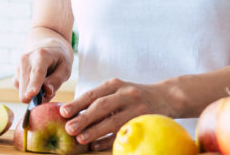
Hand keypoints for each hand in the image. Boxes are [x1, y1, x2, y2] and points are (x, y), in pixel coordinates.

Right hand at [13, 37, 72, 102]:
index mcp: (41, 55)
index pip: (36, 72)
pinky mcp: (15, 75)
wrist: (47, 47)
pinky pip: (21, 91)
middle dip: (37, 96)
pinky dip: (30, 91)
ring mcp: (18, 67)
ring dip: (35, 93)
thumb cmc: (59, 59)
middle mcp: (26, 60)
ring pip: (23, 92)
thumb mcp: (65, 68)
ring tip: (44, 83)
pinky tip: (37, 82)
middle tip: (50, 90)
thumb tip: (47, 91)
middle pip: (26, 88)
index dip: (33, 85)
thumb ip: (57, 80)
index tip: (31, 94)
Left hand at [60, 78, 176, 151]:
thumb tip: (70, 114)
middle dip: (84, 118)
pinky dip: (109, 140)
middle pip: (102, 106)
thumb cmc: (132, 97)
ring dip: (95, 131)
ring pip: (113, 121)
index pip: (93, 94)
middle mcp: (126, 93)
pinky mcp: (145, 120)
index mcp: (115, 84)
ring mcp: (137, 107)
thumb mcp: (117, 91)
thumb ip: (98, 99)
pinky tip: (96, 145)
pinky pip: (125, 131)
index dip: (77, 103)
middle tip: (69, 128)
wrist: (166, 97)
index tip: (63, 112)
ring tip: (80, 139)